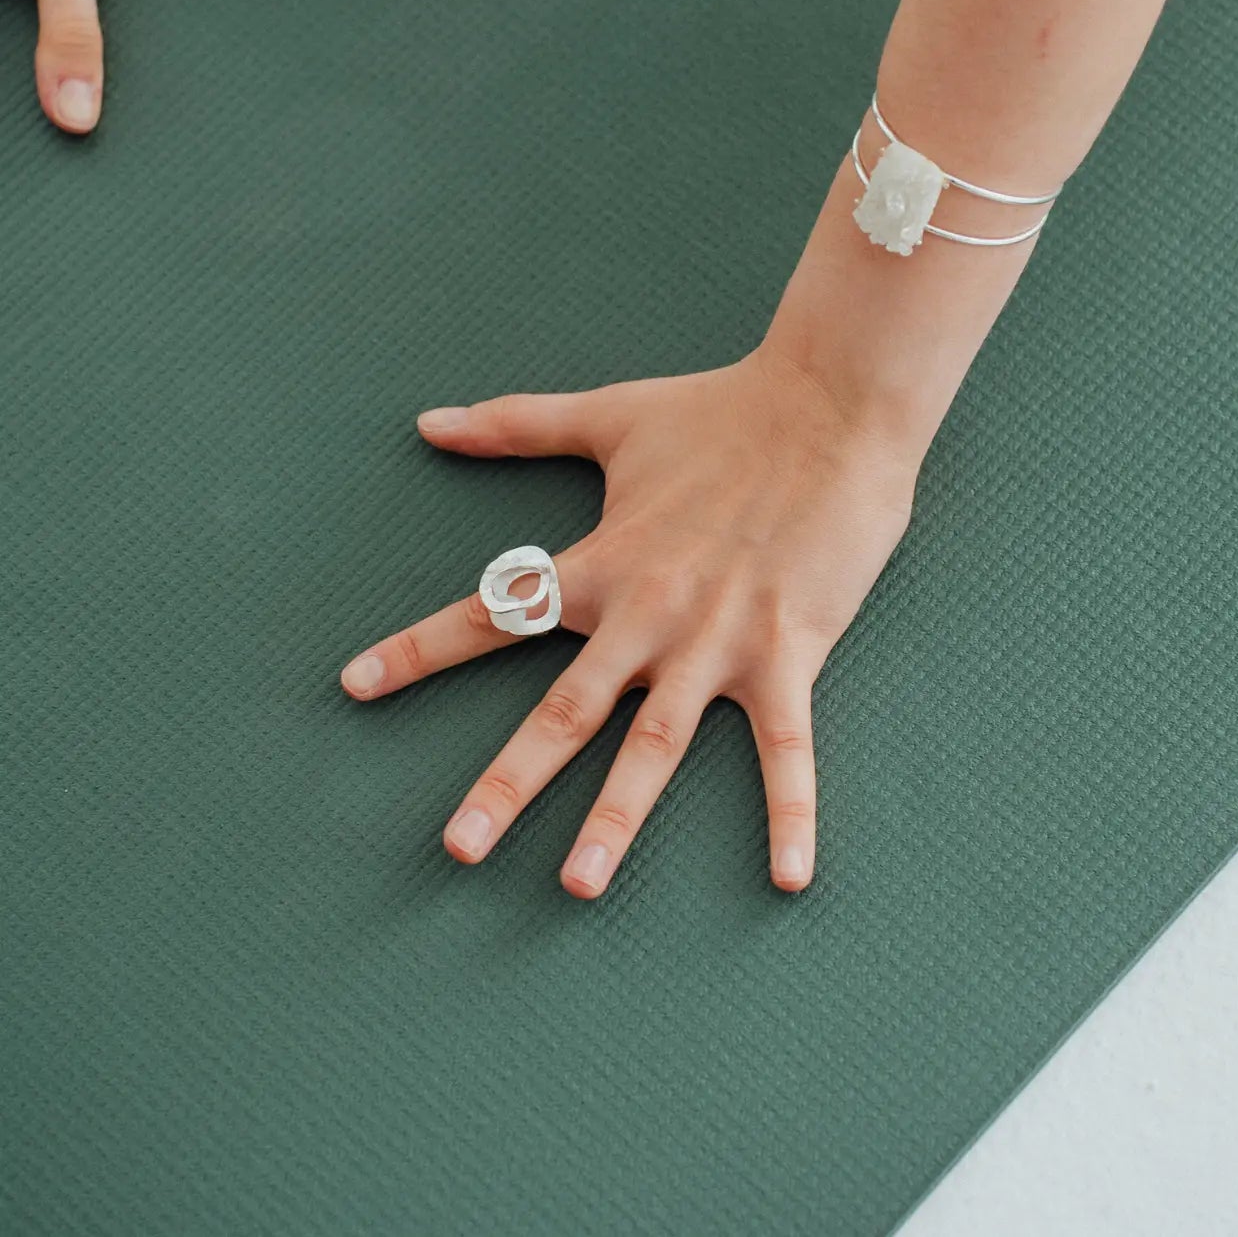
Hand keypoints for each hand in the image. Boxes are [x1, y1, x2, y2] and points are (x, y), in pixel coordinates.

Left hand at [340, 347, 919, 895]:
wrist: (831, 404)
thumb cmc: (722, 410)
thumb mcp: (611, 415)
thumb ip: (517, 424)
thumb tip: (428, 421)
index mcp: (604, 562)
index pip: (494, 611)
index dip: (420, 649)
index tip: (356, 686)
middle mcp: (649, 613)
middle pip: (566, 710)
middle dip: (509, 781)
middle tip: (457, 847)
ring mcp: (719, 640)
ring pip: (657, 746)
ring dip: (618, 817)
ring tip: (580, 884)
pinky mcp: (788, 653)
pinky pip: (789, 748)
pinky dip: (791, 813)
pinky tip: (790, 876)